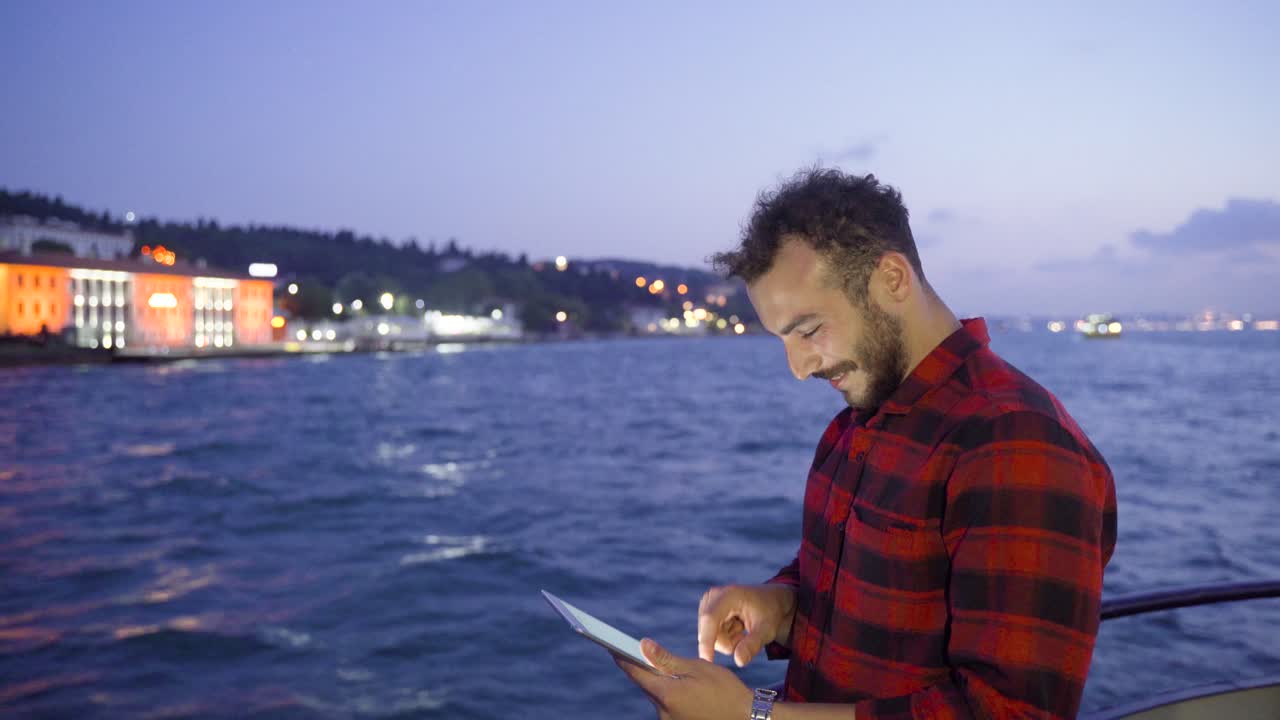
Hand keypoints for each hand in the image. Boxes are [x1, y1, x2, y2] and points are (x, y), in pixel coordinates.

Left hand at [614, 638, 751, 719]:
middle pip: (645, 684)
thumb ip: (666, 659)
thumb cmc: (725, 690)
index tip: (609, 644)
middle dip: (644, 668)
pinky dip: (670, 694)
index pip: (635, 672)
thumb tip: (642, 645)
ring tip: (676, 671)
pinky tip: (685, 689)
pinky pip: (666, 706)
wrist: (746, 718)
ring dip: (661, 683)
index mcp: (666, 694)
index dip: (621, 656)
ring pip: (657, 695)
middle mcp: (662, 712)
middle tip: (640, 651)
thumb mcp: (697, 668)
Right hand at [698, 584, 796, 666]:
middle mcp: (713, 596)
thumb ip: (752, 645)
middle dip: (728, 642)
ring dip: (728, 640)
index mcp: (728, 595)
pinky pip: (710, 636)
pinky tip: (736, 627)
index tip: (706, 660)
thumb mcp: (766, 630)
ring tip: (743, 629)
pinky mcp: (706, 611)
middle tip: (746, 634)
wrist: (771, 601)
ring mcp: (708, 603)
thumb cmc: (769, 613)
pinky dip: (725, 637)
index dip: (706, 640)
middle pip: (709, 632)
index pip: (710, 619)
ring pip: (709, 637)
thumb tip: (738, 661)